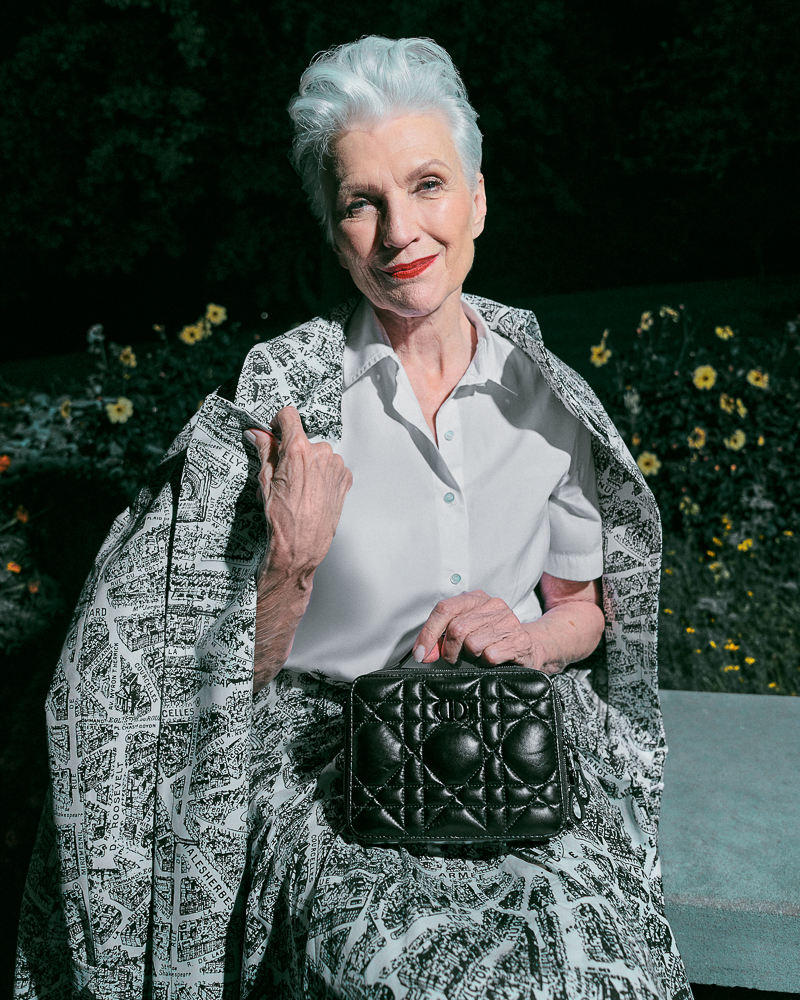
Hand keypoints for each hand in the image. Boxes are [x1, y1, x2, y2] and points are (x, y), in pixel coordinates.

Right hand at [246, 406, 352, 584]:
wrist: (301, 547)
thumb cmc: (282, 518)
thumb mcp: (265, 481)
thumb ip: (264, 451)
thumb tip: (258, 434)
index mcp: (298, 449)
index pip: (289, 415)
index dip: (279, 423)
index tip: (276, 432)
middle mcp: (321, 453)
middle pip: (304, 440)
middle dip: (292, 453)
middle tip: (282, 476)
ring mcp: (336, 467)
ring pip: (318, 455)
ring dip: (309, 466)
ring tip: (297, 490)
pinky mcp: (345, 480)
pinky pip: (332, 468)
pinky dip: (322, 476)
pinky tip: (312, 494)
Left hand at [412, 590, 543, 668]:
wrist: (530, 646)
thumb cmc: (491, 640)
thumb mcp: (465, 633)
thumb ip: (440, 640)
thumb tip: (424, 653)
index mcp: (476, 598)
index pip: (444, 609)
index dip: (428, 633)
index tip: (421, 653)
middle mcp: (493, 605)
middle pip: (456, 628)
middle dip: (450, 650)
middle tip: (457, 657)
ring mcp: (508, 622)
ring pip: (472, 643)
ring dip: (472, 657)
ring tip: (480, 655)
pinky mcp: (519, 641)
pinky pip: (490, 655)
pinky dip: (486, 663)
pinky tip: (493, 659)